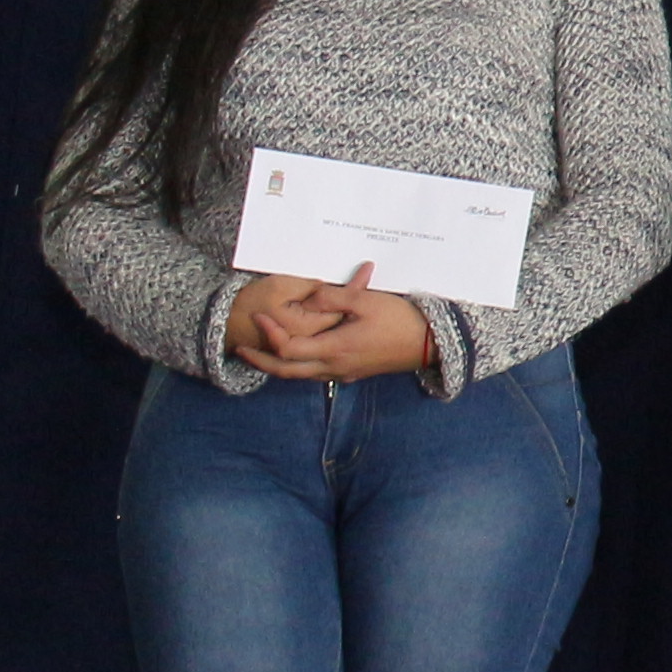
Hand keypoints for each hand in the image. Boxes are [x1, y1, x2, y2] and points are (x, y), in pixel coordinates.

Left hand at [232, 264, 432, 383]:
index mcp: (334, 348)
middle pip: (286, 370)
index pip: (287, 348)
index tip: (260, 316)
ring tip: (262, 352)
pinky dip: (297, 366)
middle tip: (240, 349)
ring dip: (277, 365)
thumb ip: (332, 297)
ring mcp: (343, 373)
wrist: (431, 344)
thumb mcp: (365, 301)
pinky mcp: (352, 373)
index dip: (269, 334)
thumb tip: (309, 295)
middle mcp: (334, 366)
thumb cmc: (401, 321)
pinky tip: (297, 354)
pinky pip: (316, 374)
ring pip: (300, 376)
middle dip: (260, 361)